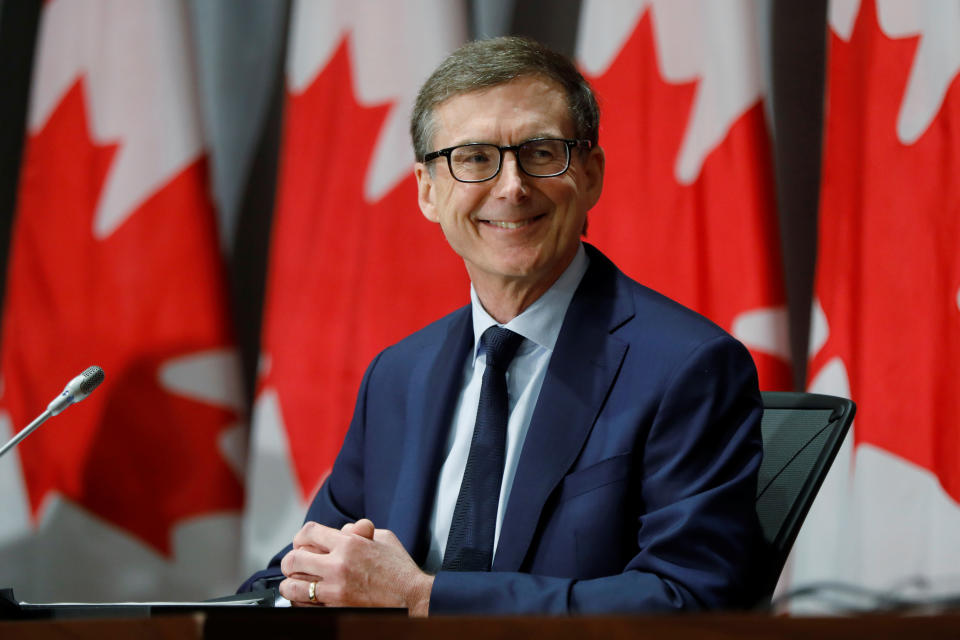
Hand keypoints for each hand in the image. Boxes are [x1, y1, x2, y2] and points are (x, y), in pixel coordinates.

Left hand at [278, 519, 433, 616]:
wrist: (413, 598)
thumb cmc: (400, 568)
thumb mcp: (383, 538)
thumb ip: (358, 531)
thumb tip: (341, 531)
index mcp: (349, 543)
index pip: (309, 533)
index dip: (301, 537)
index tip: (302, 543)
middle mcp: (338, 565)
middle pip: (294, 559)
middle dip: (291, 561)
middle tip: (295, 565)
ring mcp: (336, 590)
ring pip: (293, 585)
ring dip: (291, 584)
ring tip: (295, 584)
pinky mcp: (336, 609)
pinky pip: (305, 606)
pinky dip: (301, 602)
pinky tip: (306, 599)